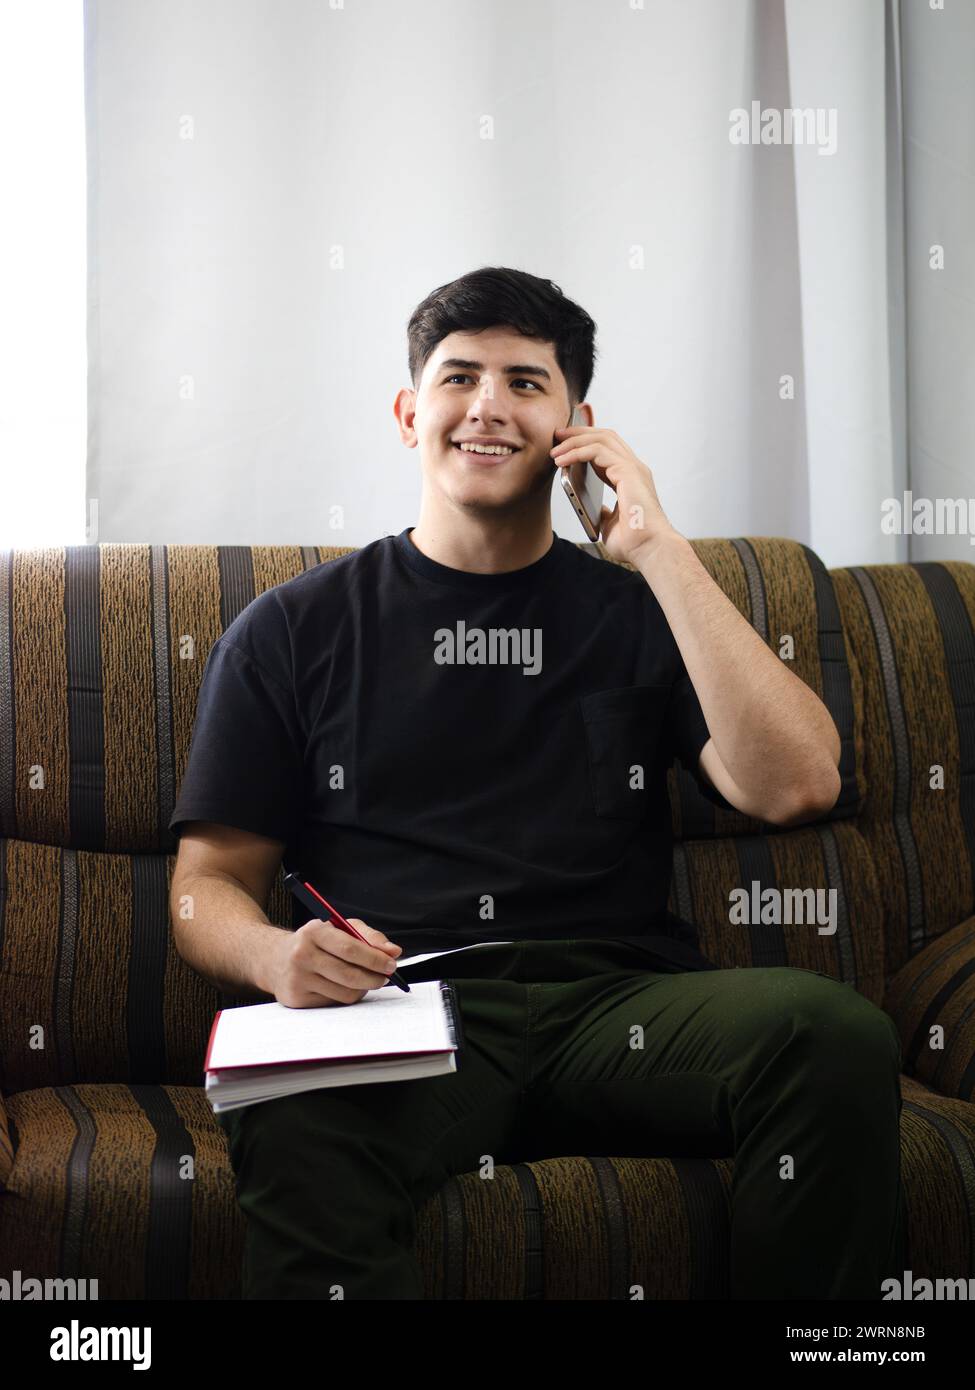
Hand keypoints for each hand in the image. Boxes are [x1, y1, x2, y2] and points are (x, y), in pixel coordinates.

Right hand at [267, 917, 402, 1007]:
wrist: (274, 959)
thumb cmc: (314, 942)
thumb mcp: (338, 928)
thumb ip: (368, 936)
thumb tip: (394, 951)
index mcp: (313, 932)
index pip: (350, 949)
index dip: (374, 959)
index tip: (391, 964)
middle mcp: (302, 955)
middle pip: (349, 974)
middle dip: (374, 978)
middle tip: (385, 977)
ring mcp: (297, 979)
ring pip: (344, 993)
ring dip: (362, 989)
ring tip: (365, 981)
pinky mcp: (296, 998)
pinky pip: (333, 1003)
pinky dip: (345, 996)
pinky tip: (344, 987)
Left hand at [550, 426, 682, 564]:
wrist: (649, 550)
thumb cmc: (634, 542)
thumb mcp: (609, 523)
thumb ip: (602, 512)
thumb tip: (593, 509)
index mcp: (630, 478)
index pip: (607, 449)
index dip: (585, 443)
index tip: (563, 446)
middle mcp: (634, 468)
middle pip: (605, 436)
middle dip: (578, 433)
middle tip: (557, 436)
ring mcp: (633, 468)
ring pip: (601, 439)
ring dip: (575, 441)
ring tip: (555, 449)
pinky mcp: (628, 472)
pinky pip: (597, 451)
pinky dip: (577, 452)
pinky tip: (561, 461)